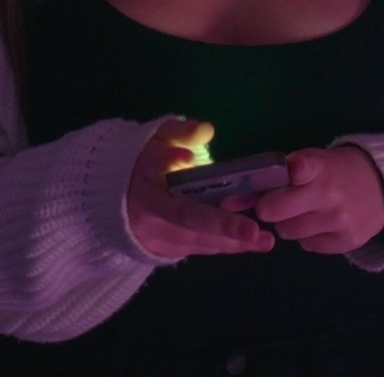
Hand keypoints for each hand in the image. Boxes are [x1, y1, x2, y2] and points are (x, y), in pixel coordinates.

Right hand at [126, 119, 274, 258]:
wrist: (119, 198)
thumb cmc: (151, 163)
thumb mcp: (160, 139)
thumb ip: (181, 132)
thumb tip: (205, 131)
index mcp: (146, 179)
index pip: (156, 169)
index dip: (172, 162)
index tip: (188, 157)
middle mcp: (148, 211)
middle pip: (185, 218)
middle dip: (221, 226)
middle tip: (252, 230)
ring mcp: (156, 235)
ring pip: (197, 239)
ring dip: (232, 242)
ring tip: (264, 240)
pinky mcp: (166, 251)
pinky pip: (200, 248)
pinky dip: (227, 246)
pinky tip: (253, 243)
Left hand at [244, 146, 383, 253]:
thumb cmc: (338, 171)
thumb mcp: (318, 160)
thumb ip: (287, 172)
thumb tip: (242, 194)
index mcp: (321, 167)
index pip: (305, 168)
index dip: (298, 169)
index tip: (296, 170)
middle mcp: (330, 195)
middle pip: (275, 211)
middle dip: (270, 208)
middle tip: (277, 204)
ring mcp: (340, 221)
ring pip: (288, 232)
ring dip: (290, 223)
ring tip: (305, 212)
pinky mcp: (348, 241)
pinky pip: (308, 245)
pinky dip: (309, 236)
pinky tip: (322, 223)